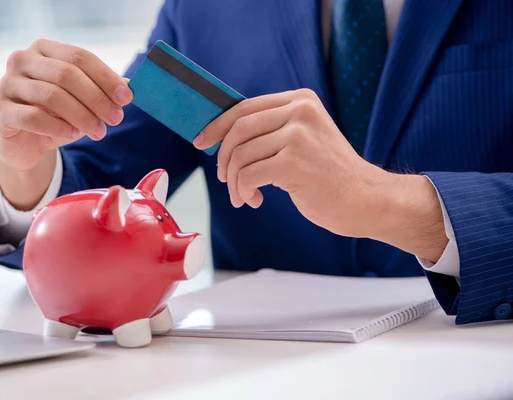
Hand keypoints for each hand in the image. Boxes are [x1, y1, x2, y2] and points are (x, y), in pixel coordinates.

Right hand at [0, 39, 132, 208]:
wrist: (26, 144)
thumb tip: (131, 87)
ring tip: (98, 132)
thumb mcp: (84, 101)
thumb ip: (104, 91)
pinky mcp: (0, 112)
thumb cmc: (58, 115)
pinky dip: (59, 128)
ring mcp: (7, 84)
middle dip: (96, 99)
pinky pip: (33, 117)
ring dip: (82, 116)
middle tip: (115, 119)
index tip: (126, 98)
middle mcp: (22, 60)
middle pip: (67, 75)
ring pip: (52, 96)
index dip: (106, 78)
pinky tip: (72, 135)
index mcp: (44, 49)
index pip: (80, 57)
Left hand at [194, 89, 382, 236]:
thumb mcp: (306, 138)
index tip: (202, 141)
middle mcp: (300, 112)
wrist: (366, 200)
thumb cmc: (330, 175)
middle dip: (223, 158)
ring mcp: (298, 136)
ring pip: (240, 156)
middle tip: (225, 179)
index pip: (244, 107)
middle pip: (238, 129)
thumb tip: (224, 134)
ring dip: (234, 182)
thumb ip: (273, 129)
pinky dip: (243, 191)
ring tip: (244, 195)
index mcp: (300, 101)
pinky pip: (247, 176)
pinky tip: (255, 200)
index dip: (217, 125)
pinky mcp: (294, 163)